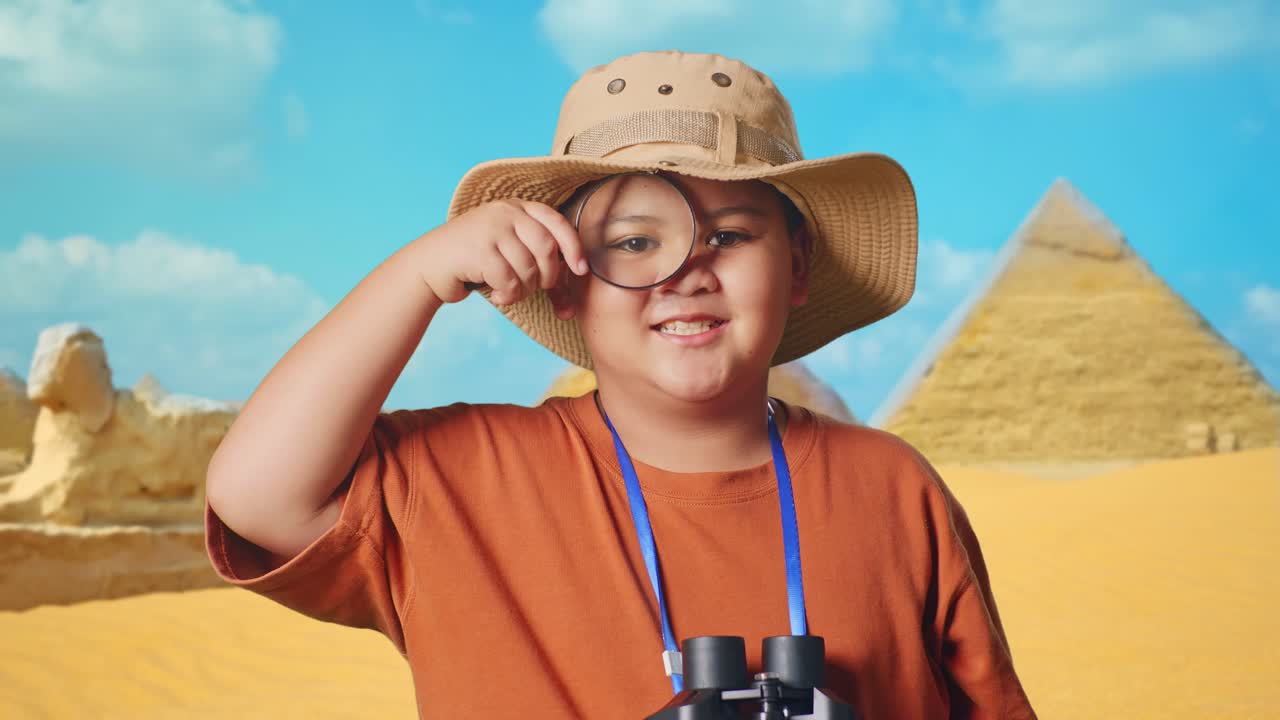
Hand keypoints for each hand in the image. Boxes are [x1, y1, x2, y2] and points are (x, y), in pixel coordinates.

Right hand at [414, 199, 588, 305]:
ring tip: (511, 292)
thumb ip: (539, 267)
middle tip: (535, 288)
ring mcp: (491, 228)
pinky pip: (510, 280)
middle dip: (548, 277)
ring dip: (524, 290)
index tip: (580, 270)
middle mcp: (505, 211)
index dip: (573, 247)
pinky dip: (509, 295)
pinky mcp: (478, 249)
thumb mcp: (510, 254)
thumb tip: (571, 307)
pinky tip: (499, 296)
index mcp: (518, 207)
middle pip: (547, 248)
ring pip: (528, 268)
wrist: (430, 264)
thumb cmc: (477, 263)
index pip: (557, 222)